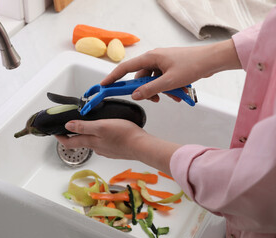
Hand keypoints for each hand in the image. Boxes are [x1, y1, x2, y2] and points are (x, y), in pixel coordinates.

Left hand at [55, 119, 181, 174]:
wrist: (142, 146)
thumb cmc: (124, 135)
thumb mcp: (101, 126)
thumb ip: (84, 126)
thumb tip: (68, 126)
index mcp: (91, 142)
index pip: (70, 142)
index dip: (61, 137)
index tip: (55, 133)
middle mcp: (97, 148)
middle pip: (80, 142)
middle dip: (73, 135)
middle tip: (69, 127)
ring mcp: (106, 150)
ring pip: (92, 143)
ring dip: (86, 136)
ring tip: (88, 125)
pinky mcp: (115, 150)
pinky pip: (103, 144)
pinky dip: (99, 138)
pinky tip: (105, 132)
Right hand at [101, 39, 240, 101]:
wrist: (212, 60)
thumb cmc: (193, 65)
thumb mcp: (169, 81)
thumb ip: (150, 89)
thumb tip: (135, 95)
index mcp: (151, 57)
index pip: (126, 68)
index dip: (113, 77)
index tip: (104, 85)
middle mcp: (154, 59)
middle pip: (141, 78)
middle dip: (146, 91)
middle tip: (153, 99)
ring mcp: (162, 63)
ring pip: (152, 81)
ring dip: (160, 91)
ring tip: (172, 96)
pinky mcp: (170, 68)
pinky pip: (162, 80)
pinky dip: (167, 88)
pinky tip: (177, 94)